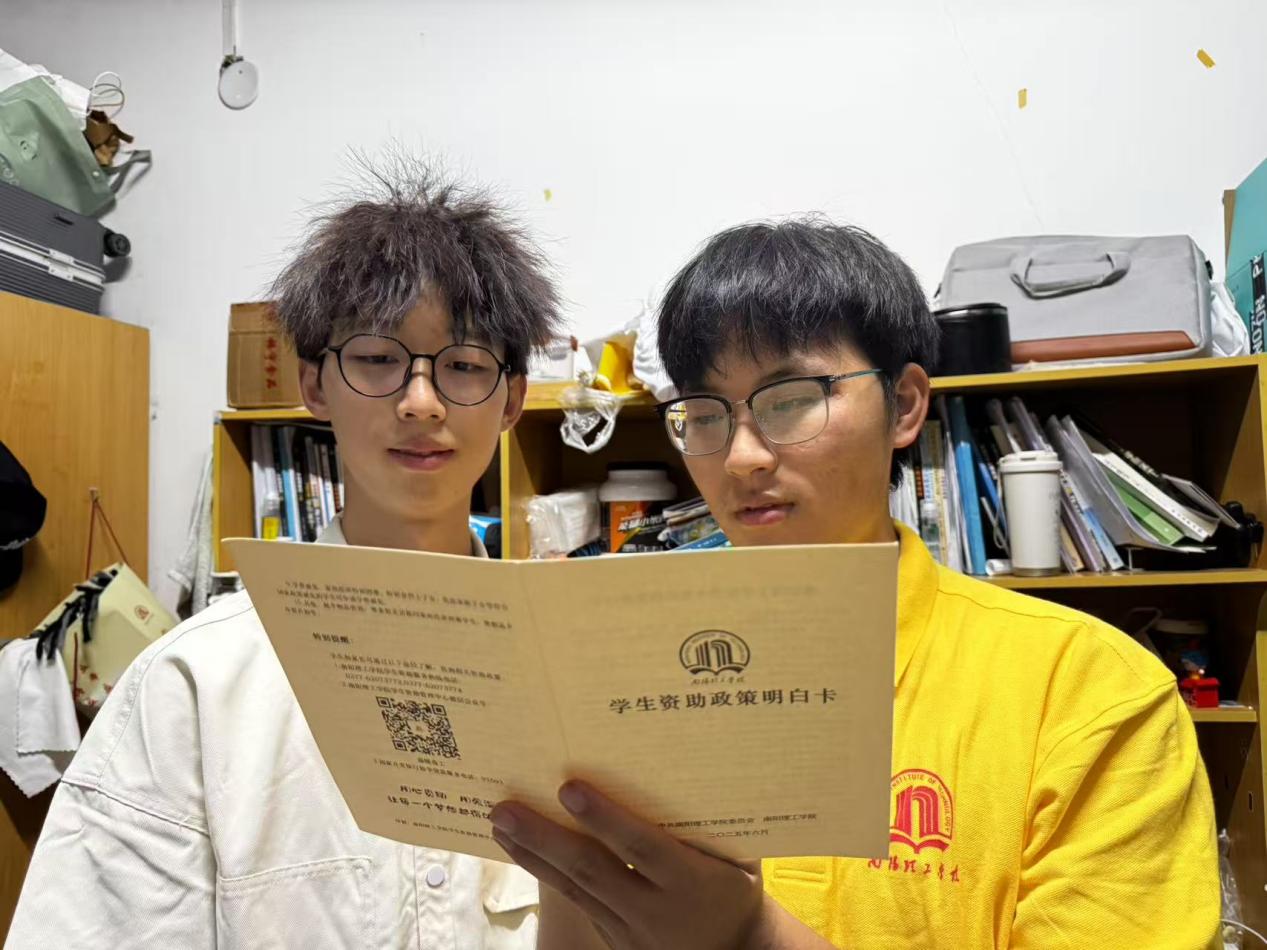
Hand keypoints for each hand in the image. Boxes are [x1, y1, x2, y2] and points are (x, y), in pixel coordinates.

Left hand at [489, 780, 764, 949]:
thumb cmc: (734, 888)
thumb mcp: (737, 856)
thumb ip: (707, 820)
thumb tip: (678, 760)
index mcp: (689, 881)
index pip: (640, 847)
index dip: (604, 819)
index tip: (569, 787)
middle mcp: (653, 909)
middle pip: (591, 870)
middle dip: (544, 837)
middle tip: (505, 809)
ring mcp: (628, 930)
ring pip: (573, 889)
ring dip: (532, 854)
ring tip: (499, 822)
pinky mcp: (612, 938)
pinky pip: (574, 901)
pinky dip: (545, 873)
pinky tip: (521, 848)